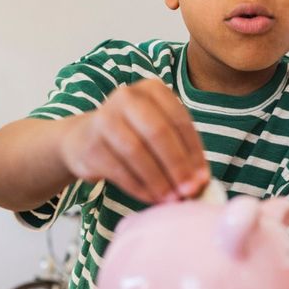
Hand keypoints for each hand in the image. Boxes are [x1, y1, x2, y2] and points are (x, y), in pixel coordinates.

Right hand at [59, 78, 208, 203]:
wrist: (85, 138)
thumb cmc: (134, 134)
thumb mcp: (158, 129)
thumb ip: (180, 149)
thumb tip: (200, 181)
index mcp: (152, 89)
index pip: (179, 120)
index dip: (193, 151)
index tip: (203, 178)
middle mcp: (127, 97)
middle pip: (158, 132)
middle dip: (177, 165)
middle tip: (189, 191)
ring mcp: (104, 118)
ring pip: (137, 152)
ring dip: (158, 180)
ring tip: (172, 199)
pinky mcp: (90, 145)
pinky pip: (119, 170)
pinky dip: (139, 187)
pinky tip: (151, 198)